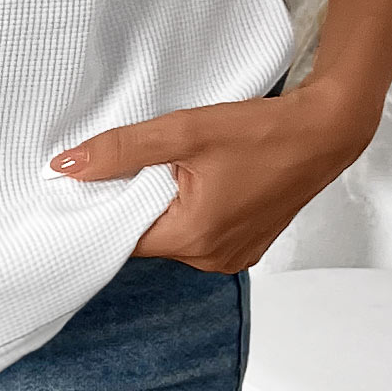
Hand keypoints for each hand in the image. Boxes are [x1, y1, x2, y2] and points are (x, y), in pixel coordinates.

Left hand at [49, 79, 384, 271]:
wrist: (325, 131)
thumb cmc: (263, 132)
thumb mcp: (184, 131)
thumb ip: (121, 150)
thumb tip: (66, 167)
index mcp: (194, 240)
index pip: (122, 237)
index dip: (101, 207)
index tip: (88, 180)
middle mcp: (213, 260)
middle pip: (148, 235)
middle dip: (135, 200)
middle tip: (135, 159)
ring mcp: (234, 254)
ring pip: (174, 232)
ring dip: (164, 201)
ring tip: (175, 163)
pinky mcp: (247, 242)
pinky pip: (200, 230)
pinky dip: (190, 206)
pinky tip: (197, 174)